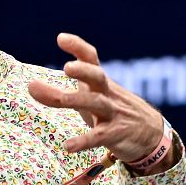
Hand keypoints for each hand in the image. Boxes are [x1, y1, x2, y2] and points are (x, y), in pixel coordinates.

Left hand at [28, 33, 166, 165]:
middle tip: (66, 67)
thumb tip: (33, 86)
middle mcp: (107, 93)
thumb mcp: (94, 97)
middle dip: (83, 71)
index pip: (91, 58)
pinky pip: (98, 137)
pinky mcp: (116, 135)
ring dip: (78, 99)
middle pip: (97, 77)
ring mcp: (113, 114)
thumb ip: (63, 92)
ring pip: (96, 103)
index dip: (78, 47)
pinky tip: (68, 146)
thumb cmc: (113, 112)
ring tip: (60, 99)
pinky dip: (83, 141)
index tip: (61, 38)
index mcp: (101, 82)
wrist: (152, 135)